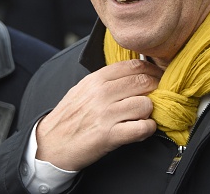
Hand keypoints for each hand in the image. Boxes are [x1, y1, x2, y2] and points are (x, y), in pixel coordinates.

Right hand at [35, 59, 162, 170]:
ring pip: (145, 104)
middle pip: (143, 82)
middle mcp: (102, 93)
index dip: (151, 70)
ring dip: (149, 112)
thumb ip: (105, 79)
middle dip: (156, 89)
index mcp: (96, 79)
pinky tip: (141, 129)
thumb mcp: (82, 89)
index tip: (157, 76)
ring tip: (143, 116)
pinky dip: (147, 129)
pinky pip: (141, 128)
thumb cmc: (69, 117)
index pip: (133, 66)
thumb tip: (131, 73)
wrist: (52, 143)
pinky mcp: (109, 135)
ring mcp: (106, 114)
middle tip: (158, 96)